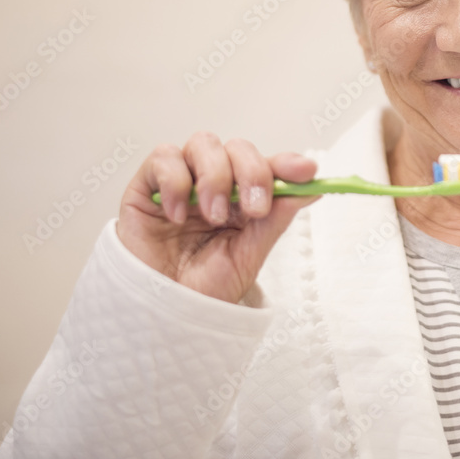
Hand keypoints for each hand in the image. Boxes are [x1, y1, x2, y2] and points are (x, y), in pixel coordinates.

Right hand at [116, 132, 318, 303]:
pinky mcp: (147, 185)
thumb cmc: (202, 287)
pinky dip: (175, 182)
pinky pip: (163, 157)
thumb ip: (276, 219)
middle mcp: (215, 182)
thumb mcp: (248, 255)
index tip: (305, 172)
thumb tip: (312, 189)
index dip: (287, 163)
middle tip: (255, 209)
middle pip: (238, 147)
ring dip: (215, 177)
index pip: (268, 166)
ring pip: (204, 144)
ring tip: (213, 216)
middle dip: (253, 172)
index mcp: (243, 197)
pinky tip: (177, 216)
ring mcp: (182, 180)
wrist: (159, 314)